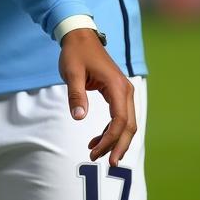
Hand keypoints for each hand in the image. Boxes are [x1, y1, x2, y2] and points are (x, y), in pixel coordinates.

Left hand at [58, 28, 136, 164]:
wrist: (80, 36)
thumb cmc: (75, 53)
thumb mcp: (72, 72)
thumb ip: (76, 94)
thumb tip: (79, 118)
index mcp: (117, 87)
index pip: (119, 120)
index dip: (110, 139)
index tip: (97, 151)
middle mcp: (126, 91)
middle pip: (128, 126)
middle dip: (118, 146)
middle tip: (106, 163)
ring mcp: (124, 92)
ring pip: (126, 123)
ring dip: (114, 140)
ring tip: (97, 153)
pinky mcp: (118, 93)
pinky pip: (119, 116)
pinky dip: (111, 130)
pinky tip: (97, 139)